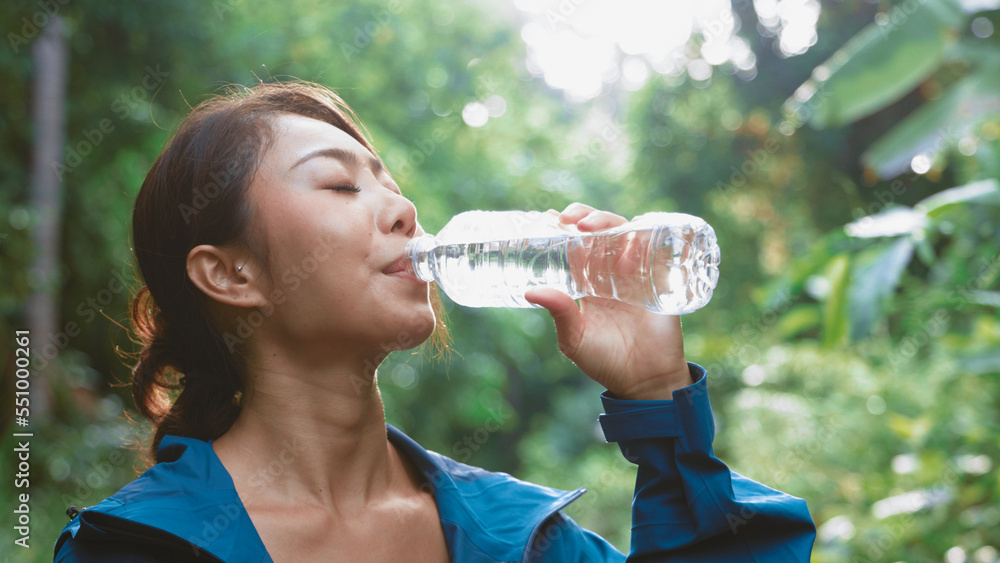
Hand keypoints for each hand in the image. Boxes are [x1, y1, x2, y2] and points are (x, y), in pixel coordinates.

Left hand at [523, 203, 691, 399]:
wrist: (644, 381)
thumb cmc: (605, 361)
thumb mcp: (574, 338)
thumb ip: (559, 312)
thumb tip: (530, 292)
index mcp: (588, 284)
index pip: (575, 247)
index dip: (563, 229)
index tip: (548, 217)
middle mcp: (611, 274)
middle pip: (600, 233)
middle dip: (586, 217)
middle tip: (570, 218)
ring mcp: (637, 275)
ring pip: (625, 235)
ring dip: (610, 222)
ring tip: (592, 225)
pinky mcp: (661, 281)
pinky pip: (655, 251)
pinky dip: (646, 236)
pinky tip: (633, 229)